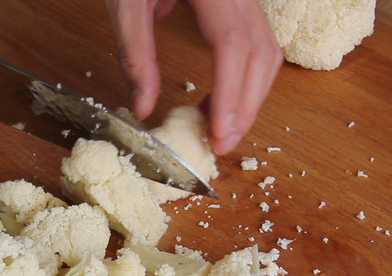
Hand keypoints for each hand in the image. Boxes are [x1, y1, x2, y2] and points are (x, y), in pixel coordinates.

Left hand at [105, 0, 282, 154]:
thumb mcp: (125, 1)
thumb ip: (134, 53)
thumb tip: (143, 108)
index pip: (233, 46)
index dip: (230, 96)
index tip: (220, 135)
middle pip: (261, 54)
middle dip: (246, 106)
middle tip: (222, 145)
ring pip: (266, 52)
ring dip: (249, 96)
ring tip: (219, 128)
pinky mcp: (239, 2)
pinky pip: (256, 43)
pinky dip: (244, 78)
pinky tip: (221, 100)